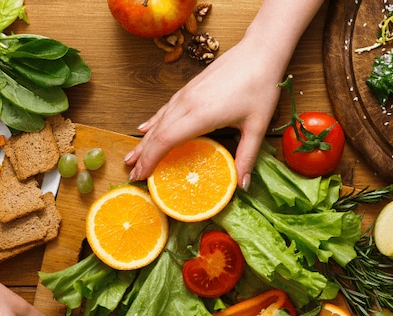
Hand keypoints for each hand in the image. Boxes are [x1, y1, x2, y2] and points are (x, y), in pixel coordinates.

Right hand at [124, 35, 283, 187]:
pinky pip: (166, 108)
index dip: (151, 159)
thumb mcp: (257, 127)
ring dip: (144, 140)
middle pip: (157, 132)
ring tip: (132, 156)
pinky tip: (145, 128)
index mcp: (201, 114)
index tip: (141, 176)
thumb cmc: (260, 86)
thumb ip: (246, 157)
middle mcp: (188, 103)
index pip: (166, 140)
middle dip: (143, 154)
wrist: (260, 52)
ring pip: (159, 120)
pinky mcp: (190, 87)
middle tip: (132, 174)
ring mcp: (187, 93)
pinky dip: (153, 121)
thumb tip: (242, 186)